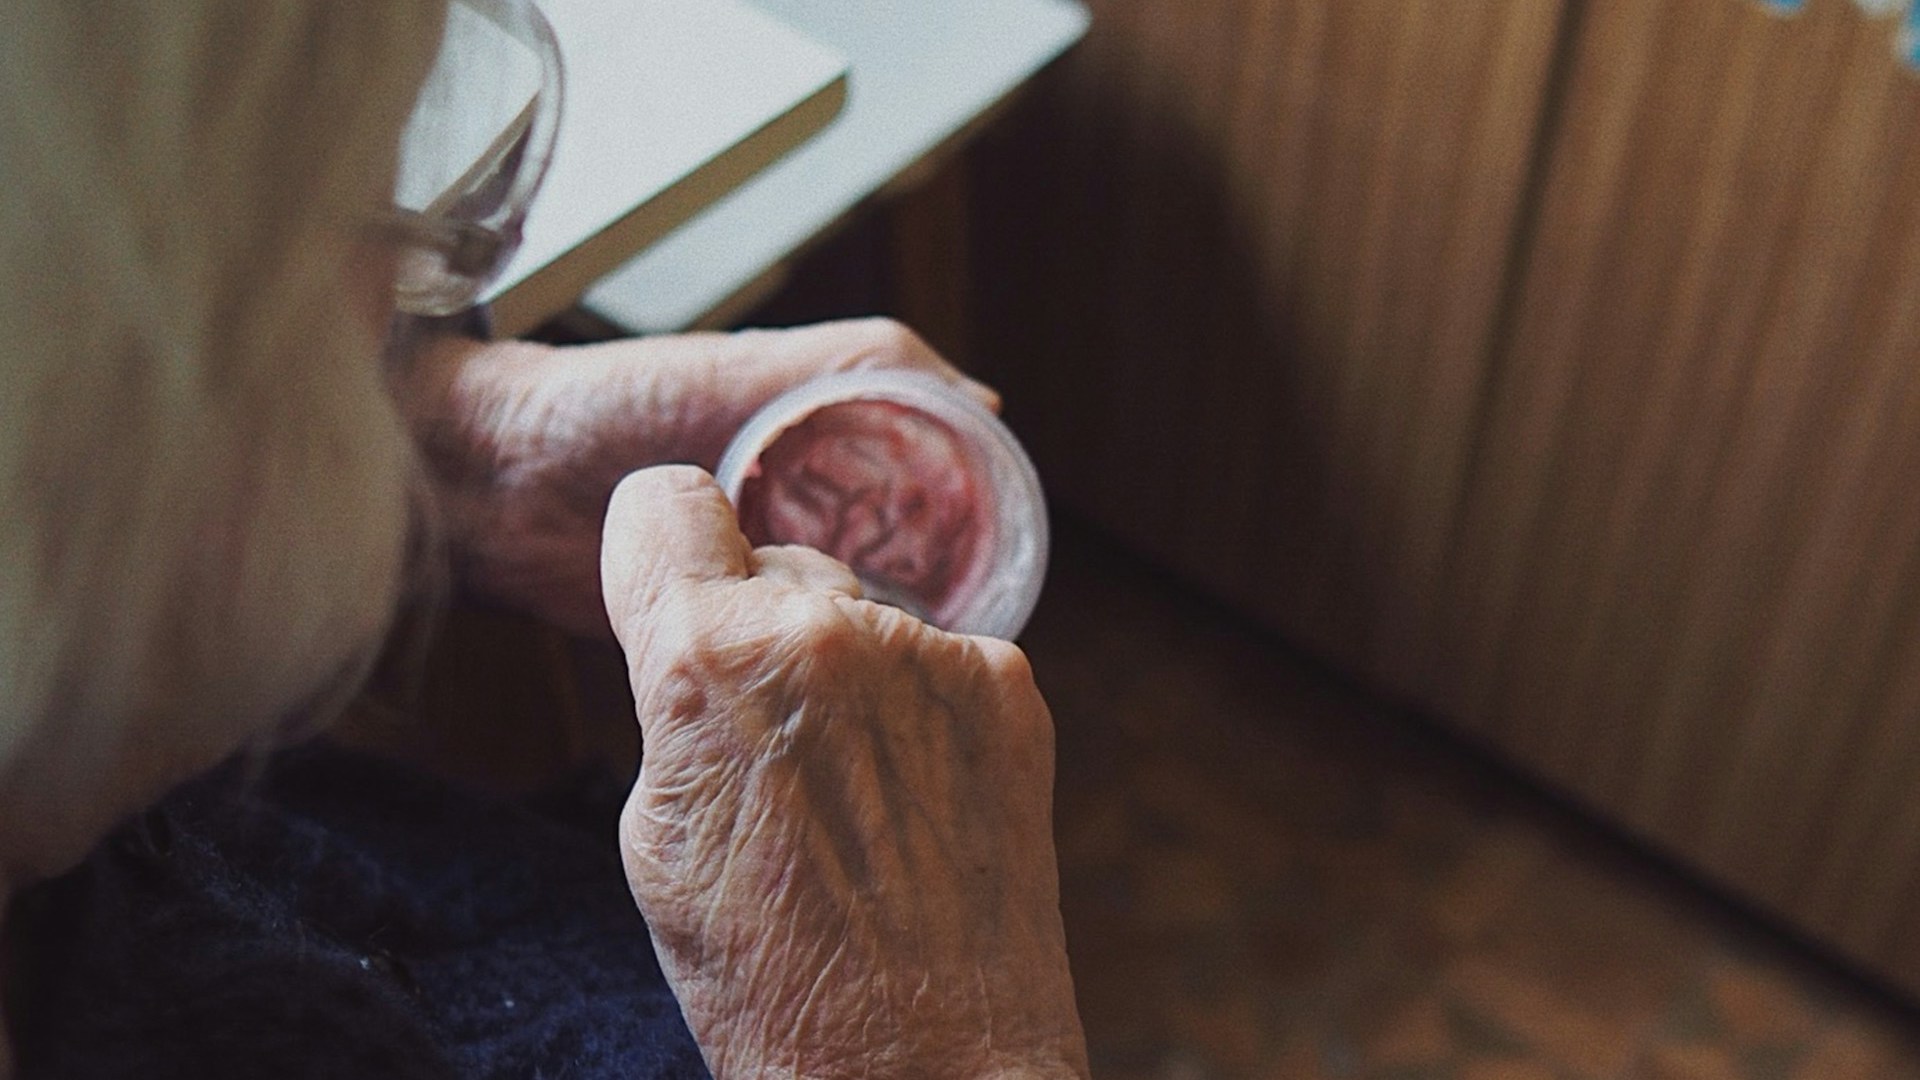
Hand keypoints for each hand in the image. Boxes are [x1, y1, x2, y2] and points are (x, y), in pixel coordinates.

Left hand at [399, 318, 995, 636]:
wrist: (490, 480)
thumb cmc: (614, 401)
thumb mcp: (746, 369)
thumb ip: (853, 367)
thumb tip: (984, 404)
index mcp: (817, 446)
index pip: (925, 487)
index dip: (972, 522)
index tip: (1008, 563)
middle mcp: (797, 509)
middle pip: (898, 558)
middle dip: (936, 594)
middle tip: (968, 639)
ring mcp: (756, 572)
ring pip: (847, 613)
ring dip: (877, 639)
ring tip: (917, 672)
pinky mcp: (714, 630)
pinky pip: (782, 657)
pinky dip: (813, 674)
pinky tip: (843, 696)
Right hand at [601, 466, 1088, 1079]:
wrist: (924, 1064)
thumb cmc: (768, 973)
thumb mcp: (658, 830)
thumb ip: (676, 695)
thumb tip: (711, 621)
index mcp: (710, 659)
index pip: (663, 500)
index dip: (662, 549)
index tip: (676, 589)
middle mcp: (830, 628)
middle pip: (772, 558)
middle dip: (761, 628)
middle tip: (772, 746)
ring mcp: (934, 654)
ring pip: (860, 610)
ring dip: (847, 669)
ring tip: (853, 792)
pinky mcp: (1009, 684)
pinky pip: (938, 656)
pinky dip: (922, 706)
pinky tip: (917, 797)